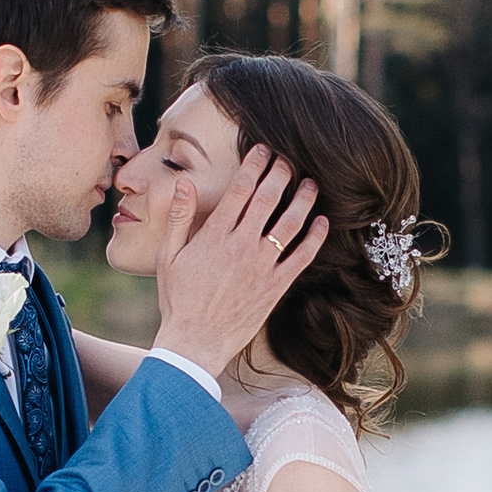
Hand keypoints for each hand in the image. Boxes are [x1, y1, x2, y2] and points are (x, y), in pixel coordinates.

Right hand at [152, 147, 325, 378]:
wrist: (195, 342)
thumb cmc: (178, 300)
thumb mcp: (169, 256)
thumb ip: (178, 217)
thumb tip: (183, 182)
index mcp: (215, 235)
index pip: (240, 189)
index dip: (254, 165)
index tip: (262, 150)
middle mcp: (242, 245)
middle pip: (268, 198)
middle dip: (281, 173)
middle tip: (289, 159)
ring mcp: (262, 266)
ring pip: (290, 223)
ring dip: (303, 199)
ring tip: (310, 183)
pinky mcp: (276, 286)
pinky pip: (302, 256)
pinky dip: (315, 237)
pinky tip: (322, 222)